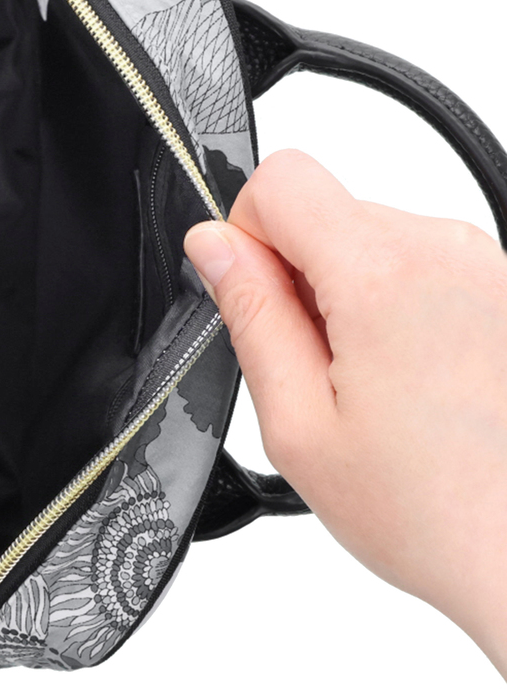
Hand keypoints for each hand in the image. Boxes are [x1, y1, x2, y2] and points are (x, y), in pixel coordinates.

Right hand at [184, 149, 506, 674]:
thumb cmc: (432, 511)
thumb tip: (213, 245)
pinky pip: (419, 267)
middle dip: (300, 276)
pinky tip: (412, 384)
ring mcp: (486, 266)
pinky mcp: (503, 288)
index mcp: (382, 275)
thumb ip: (250, 314)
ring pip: (370, 241)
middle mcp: (445, 250)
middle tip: (319, 371)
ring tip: (374, 388)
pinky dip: (396, 309)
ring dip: (350, 297)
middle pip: (326, 211)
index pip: (280, 179)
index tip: (259, 298)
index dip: (248, 234)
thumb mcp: (299, 424)